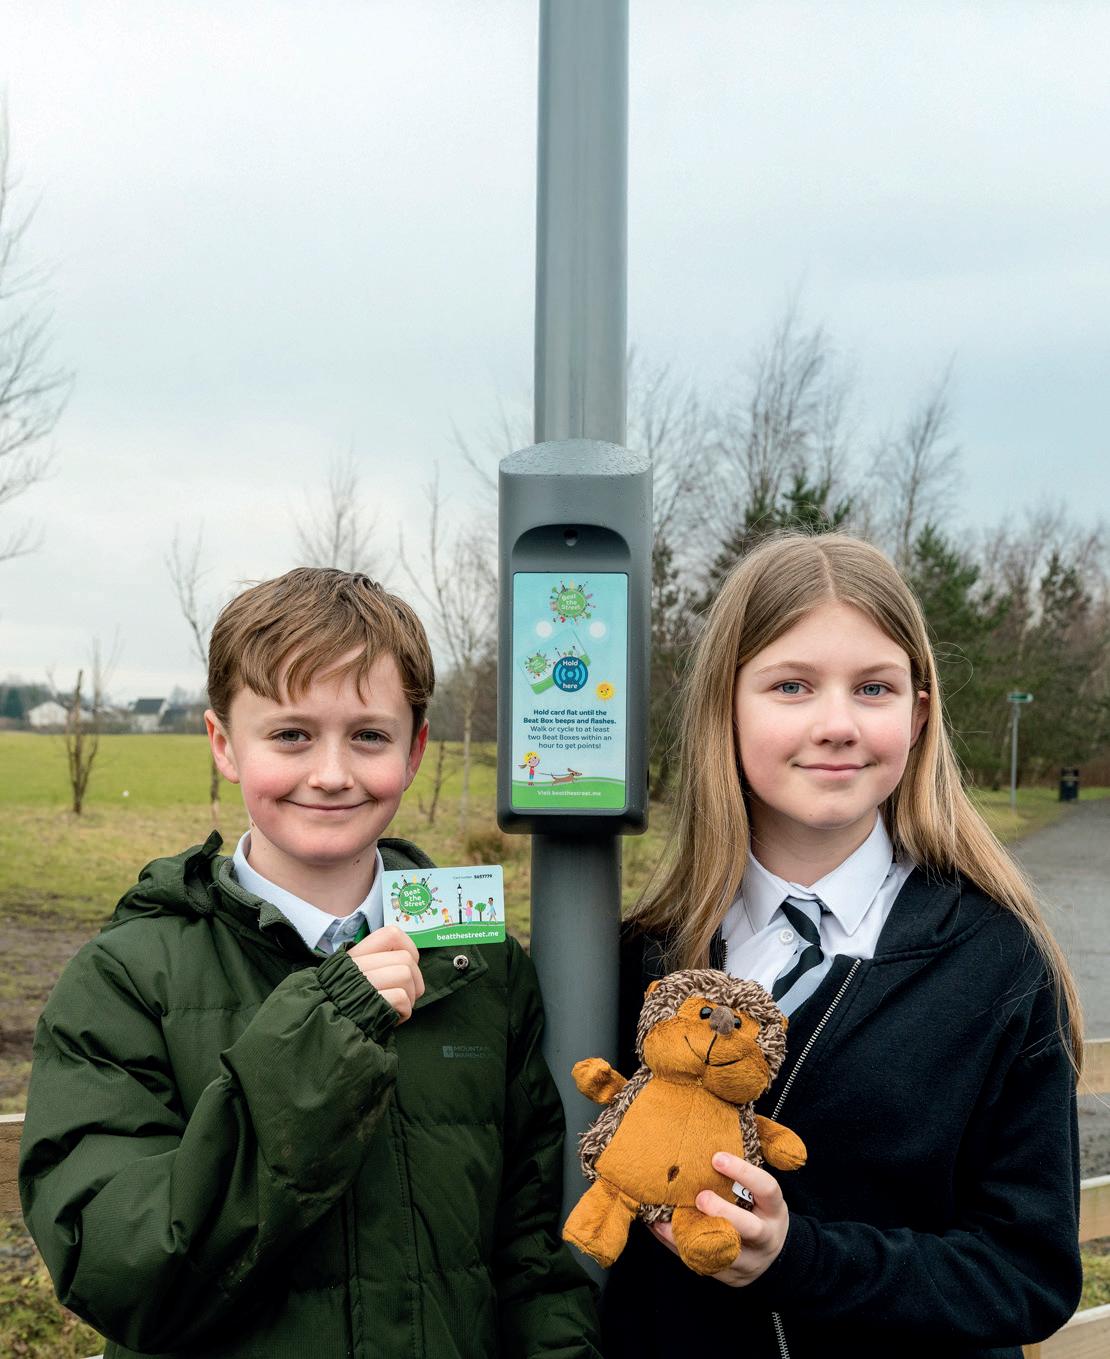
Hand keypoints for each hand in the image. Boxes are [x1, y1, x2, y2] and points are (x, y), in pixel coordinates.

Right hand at [348, 925, 424, 1021]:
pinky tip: (391, 1018)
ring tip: (397, 1006)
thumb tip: (410, 958)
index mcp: (356, 956)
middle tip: (405, 994)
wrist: (329, 1034)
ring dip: (409, 996)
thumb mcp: (353, 979)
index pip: (391, 935)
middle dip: (414, 979)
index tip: (408, 963)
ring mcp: (363, 984)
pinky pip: (402, 998)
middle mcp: (357, 966)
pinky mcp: (371, 1004)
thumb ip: (376, 964)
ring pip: (405, 975)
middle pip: (405, 958)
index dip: (408, 947)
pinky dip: (403, 1011)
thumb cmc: (349, 1008)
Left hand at [649, 1152, 788, 1286]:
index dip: (744, 1173)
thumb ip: (743, 1177)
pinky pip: (702, 1262)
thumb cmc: (758, 1213)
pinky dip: (679, 1244)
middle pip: (750, 1228)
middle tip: (700, 1197)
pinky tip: (660, 1229)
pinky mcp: (730, 1275)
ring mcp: (749, 1261)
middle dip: (723, 1211)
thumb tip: (711, 1146)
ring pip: (724, 1252)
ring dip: (693, 1233)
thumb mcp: (761, 1195)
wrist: (770, 1257)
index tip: (717, 1158)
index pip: (767, 1189)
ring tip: (667, 1217)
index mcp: (774, 1210)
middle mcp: (766, 1237)